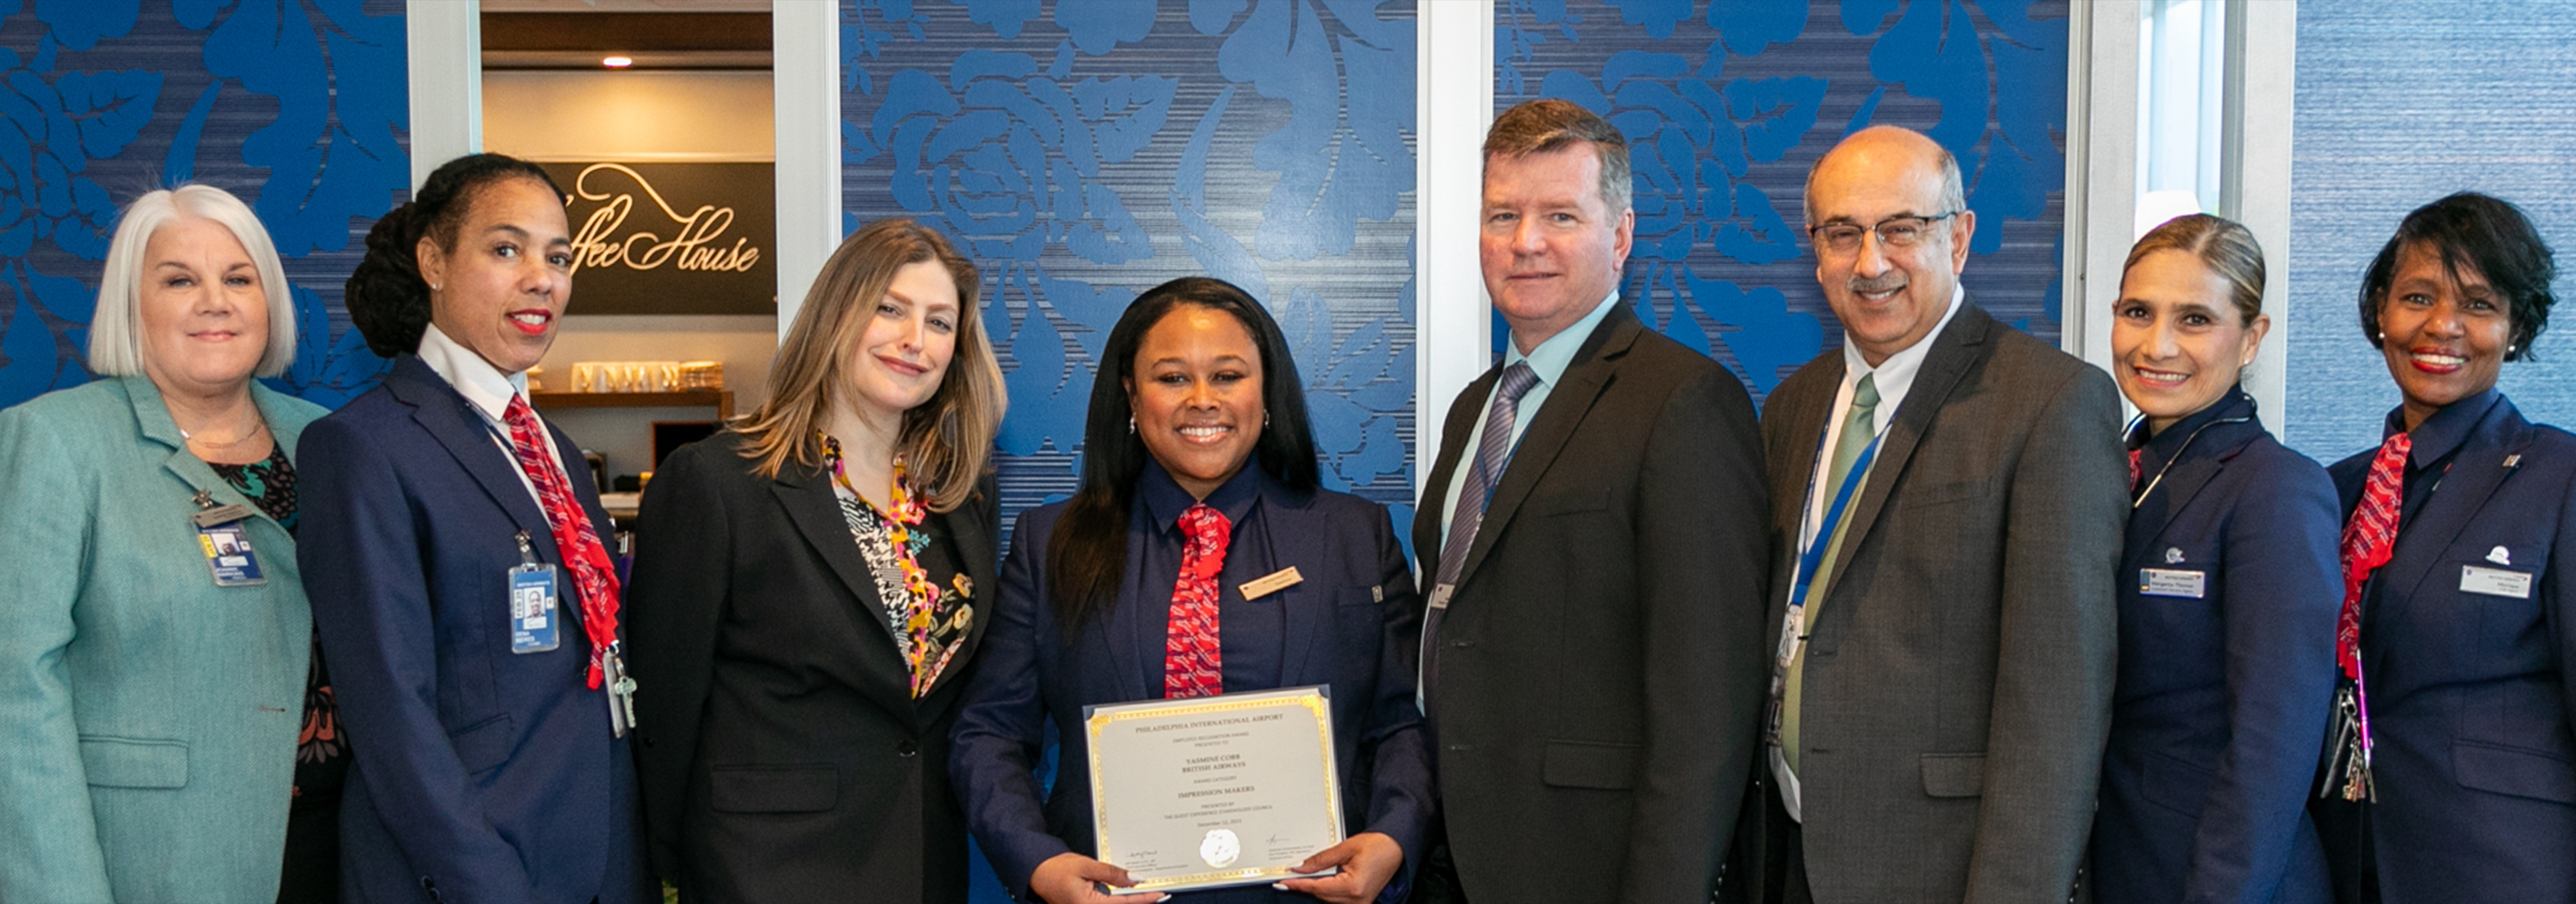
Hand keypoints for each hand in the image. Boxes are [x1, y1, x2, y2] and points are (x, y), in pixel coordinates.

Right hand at [1030, 852, 1162, 903]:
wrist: (1036, 871)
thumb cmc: (1055, 868)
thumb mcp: (1086, 866)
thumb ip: (1112, 874)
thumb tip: (1134, 879)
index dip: (1144, 899)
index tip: (1161, 895)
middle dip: (1139, 901)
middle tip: (1158, 894)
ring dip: (1129, 901)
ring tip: (1147, 893)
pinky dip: (1119, 900)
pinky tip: (1128, 892)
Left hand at [1275, 832, 1402, 903]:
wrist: (1397, 847)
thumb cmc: (1377, 844)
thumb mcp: (1345, 848)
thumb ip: (1320, 860)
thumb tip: (1299, 868)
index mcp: (1354, 887)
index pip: (1317, 888)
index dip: (1298, 884)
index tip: (1282, 882)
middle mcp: (1358, 900)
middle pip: (1322, 895)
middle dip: (1305, 885)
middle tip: (1287, 877)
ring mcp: (1361, 903)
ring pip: (1328, 899)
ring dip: (1316, 888)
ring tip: (1301, 877)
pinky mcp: (1362, 901)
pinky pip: (1338, 899)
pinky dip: (1327, 890)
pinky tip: (1318, 881)